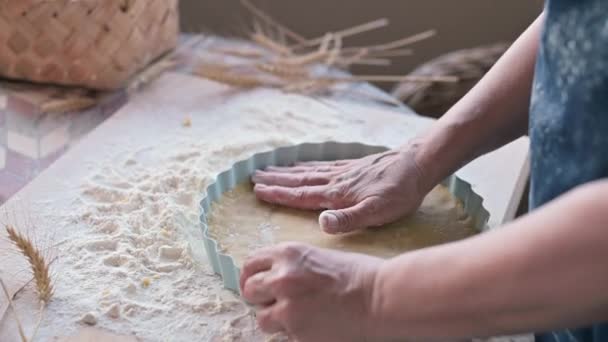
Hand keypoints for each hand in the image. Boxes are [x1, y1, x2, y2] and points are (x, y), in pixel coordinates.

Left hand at [240, 242, 381, 341]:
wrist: (381, 297)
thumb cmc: (359, 275)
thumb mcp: (318, 257)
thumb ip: (292, 266)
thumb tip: (275, 277)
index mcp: (288, 254)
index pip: (251, 263)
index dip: (252, 275)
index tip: (256, 284)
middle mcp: (282, 278)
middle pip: (249, 290)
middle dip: (260, 298)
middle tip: (275, 303)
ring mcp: (287, 306)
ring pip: (262, 317)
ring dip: (275, 318)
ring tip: (298, 317)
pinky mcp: (297, 331)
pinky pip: (283, 335)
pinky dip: (294, 333)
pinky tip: (314, 326)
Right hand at [252, 147, 428, 232]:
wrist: (417, 164)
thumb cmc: (399, 193)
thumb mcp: (377, 212)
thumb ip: (348, 219)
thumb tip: (321, 222)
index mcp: (337, 194)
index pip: (302, 195)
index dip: (279, 194)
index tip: (258, 190)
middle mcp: (335, 180)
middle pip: (299, 180)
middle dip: (275, 180)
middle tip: (253, 177)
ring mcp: (343, 170)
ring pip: (307, 170)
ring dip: (286, 171)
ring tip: (268, 168)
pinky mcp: (351, 165)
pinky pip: (321, 164)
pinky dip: (305, 164)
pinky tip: (301, 163)